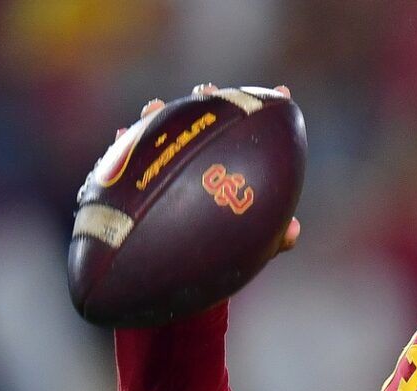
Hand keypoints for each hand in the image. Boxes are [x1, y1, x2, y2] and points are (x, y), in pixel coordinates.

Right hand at [119, 85, 301, 253]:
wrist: (179, 272)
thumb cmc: (222, 253)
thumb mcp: (250, 248)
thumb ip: (274, 240)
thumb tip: (293, 230)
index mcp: (230, 164)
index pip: (249, 131)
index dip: (265, 110)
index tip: (282, 93)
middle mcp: (200, 154)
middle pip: (205, 118)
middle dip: (207, 100)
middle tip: (207, 93)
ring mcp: (168, 160)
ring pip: (163, 129)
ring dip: (158, 114)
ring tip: (153, 107)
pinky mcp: (136, 174)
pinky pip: (127, 156)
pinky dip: (125, 143)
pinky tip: (122, 133)